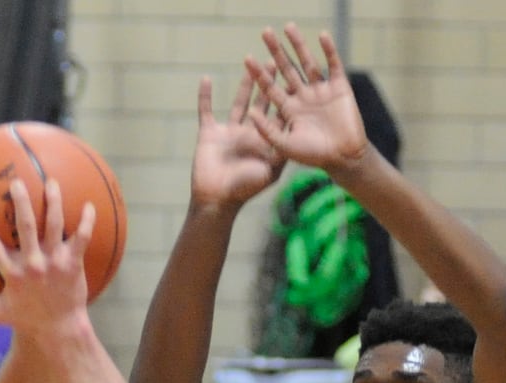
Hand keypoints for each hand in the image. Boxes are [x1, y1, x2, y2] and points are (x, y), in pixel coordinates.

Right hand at [0, 177, 94, 335]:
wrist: (60, 329)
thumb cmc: (28, 319)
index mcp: (14, 273)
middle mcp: (34, 263)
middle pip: (26, 225)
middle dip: (21, 202)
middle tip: (16, 182)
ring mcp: (55, 261)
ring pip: (55, 224)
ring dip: (53, 201)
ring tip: (51, 182)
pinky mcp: (74, 263)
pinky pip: (82, 238)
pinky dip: (87, 221)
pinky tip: (89, 205)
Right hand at [190, 71, 285, 209]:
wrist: (216, 200)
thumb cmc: (245, 189)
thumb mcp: (272, 170)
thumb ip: (284, 150)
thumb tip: (300, 131)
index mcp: (266, 140)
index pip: (279, 113)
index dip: (287, 95)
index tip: (296, 76)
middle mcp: (249, 133)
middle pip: (261, 101)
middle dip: (268, 82)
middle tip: (276, 59)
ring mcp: (229, 132)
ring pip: (238, 101)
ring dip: (244, 83)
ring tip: (250, 62)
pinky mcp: (210, 133)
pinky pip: (206, 110)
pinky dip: (204, 96)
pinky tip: (206, 78)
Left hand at [245, 24, 367, 173]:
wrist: (344, 159)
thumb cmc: (313, 156)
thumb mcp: (284, 145)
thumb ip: (268, 130)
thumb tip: (250, 113)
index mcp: (288, 110)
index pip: (270, 87)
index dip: (259, 74)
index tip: (247, 58)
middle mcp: (302, 97)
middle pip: (286, 70)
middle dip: (276, 52)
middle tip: (265, 32)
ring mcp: (321, 91)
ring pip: (307, 63)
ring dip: (298, 45)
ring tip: (288, 27)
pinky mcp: (340, 87)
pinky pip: (334, 65)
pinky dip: (329, 50)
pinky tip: (322, 36)